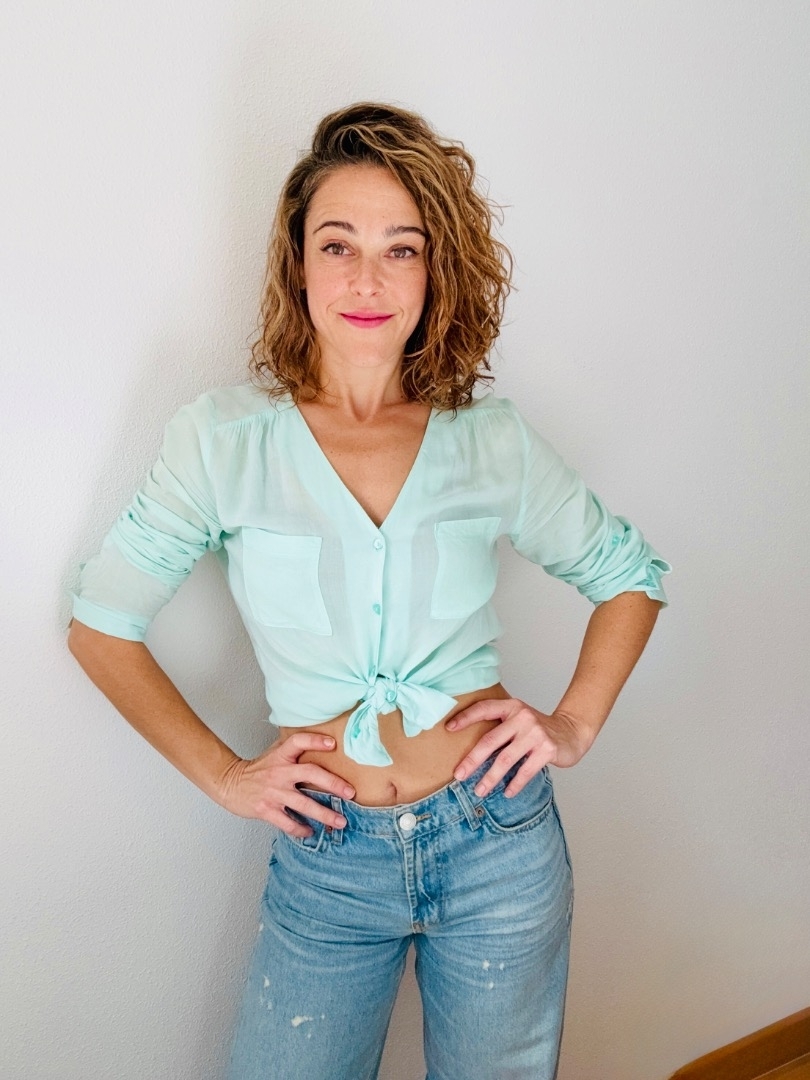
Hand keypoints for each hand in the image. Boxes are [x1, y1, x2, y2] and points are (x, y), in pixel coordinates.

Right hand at [216, 733, 354, 837]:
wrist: (229, 784)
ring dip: (324, 814)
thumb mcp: (274, 753)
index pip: (298, 741)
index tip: (333, 744)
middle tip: (350, 793)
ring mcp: (273, 792)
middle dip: (333, 783)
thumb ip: (294, 750)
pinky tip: (311, 832)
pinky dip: (301, 829)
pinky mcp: (266, 810)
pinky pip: (288, 822)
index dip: (315, 740)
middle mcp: (279, 772)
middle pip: (310, 773)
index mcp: (281, 755)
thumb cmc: (258, 769)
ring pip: (304, 803)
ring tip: (340, 821)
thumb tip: (323, 743)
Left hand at [446, 699, 593, 797]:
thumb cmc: (538, 729)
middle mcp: (523, 717)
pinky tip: (507, 792)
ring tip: (480, 790)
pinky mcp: (547, 749)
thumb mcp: (520, 719)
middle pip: (490, 741)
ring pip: (505, 759)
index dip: (466, 717)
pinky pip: (525, 771)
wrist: (572, 731)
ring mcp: (536, 733)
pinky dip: (514, 784)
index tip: (449, 728)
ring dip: (490, 778)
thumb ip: (501, 727)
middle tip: (459, 775)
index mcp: (512, 707)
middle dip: (472, 760)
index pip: (484, 709)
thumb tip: (470, 748)